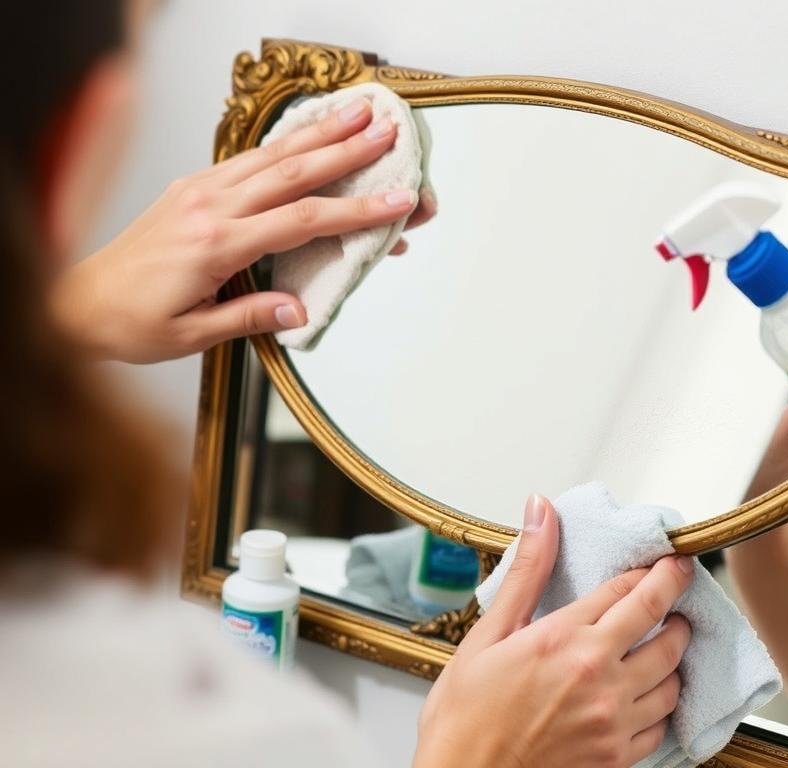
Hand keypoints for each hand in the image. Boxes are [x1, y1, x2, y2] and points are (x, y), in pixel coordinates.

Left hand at [50, 97, 436, 362]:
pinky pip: (246, 158)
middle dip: (347, 151)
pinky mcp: (192, 186)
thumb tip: (301, 310)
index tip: (397, 203)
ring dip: (318, 133)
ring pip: (271, 155)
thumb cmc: (134, 324)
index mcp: (216, 246)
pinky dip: (283, 141)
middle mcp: (210, 207)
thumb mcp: (194, 335)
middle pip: (292, 172)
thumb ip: (251, 317)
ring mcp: (199, 190)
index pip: (302, 221)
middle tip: (388, 133)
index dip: (356, 211)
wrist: (79, 304)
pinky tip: (308, 132)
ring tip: (358, 114)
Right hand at [414, 494, 693, 767]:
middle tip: (678, 589)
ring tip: (667, 638)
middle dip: (677, 601)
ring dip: (675, 652)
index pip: (629, 591)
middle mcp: (597, 676)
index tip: (666, 562)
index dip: (653, 572)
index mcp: (564, 638)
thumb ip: (527, 570)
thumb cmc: (465, 715)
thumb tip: (541, 511)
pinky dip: (664, 702)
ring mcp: (612, 720)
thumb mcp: (488, 633)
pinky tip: (651, 693)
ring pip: (672, 676)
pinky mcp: (617, 757)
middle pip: (663, 627)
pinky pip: (662, 723)